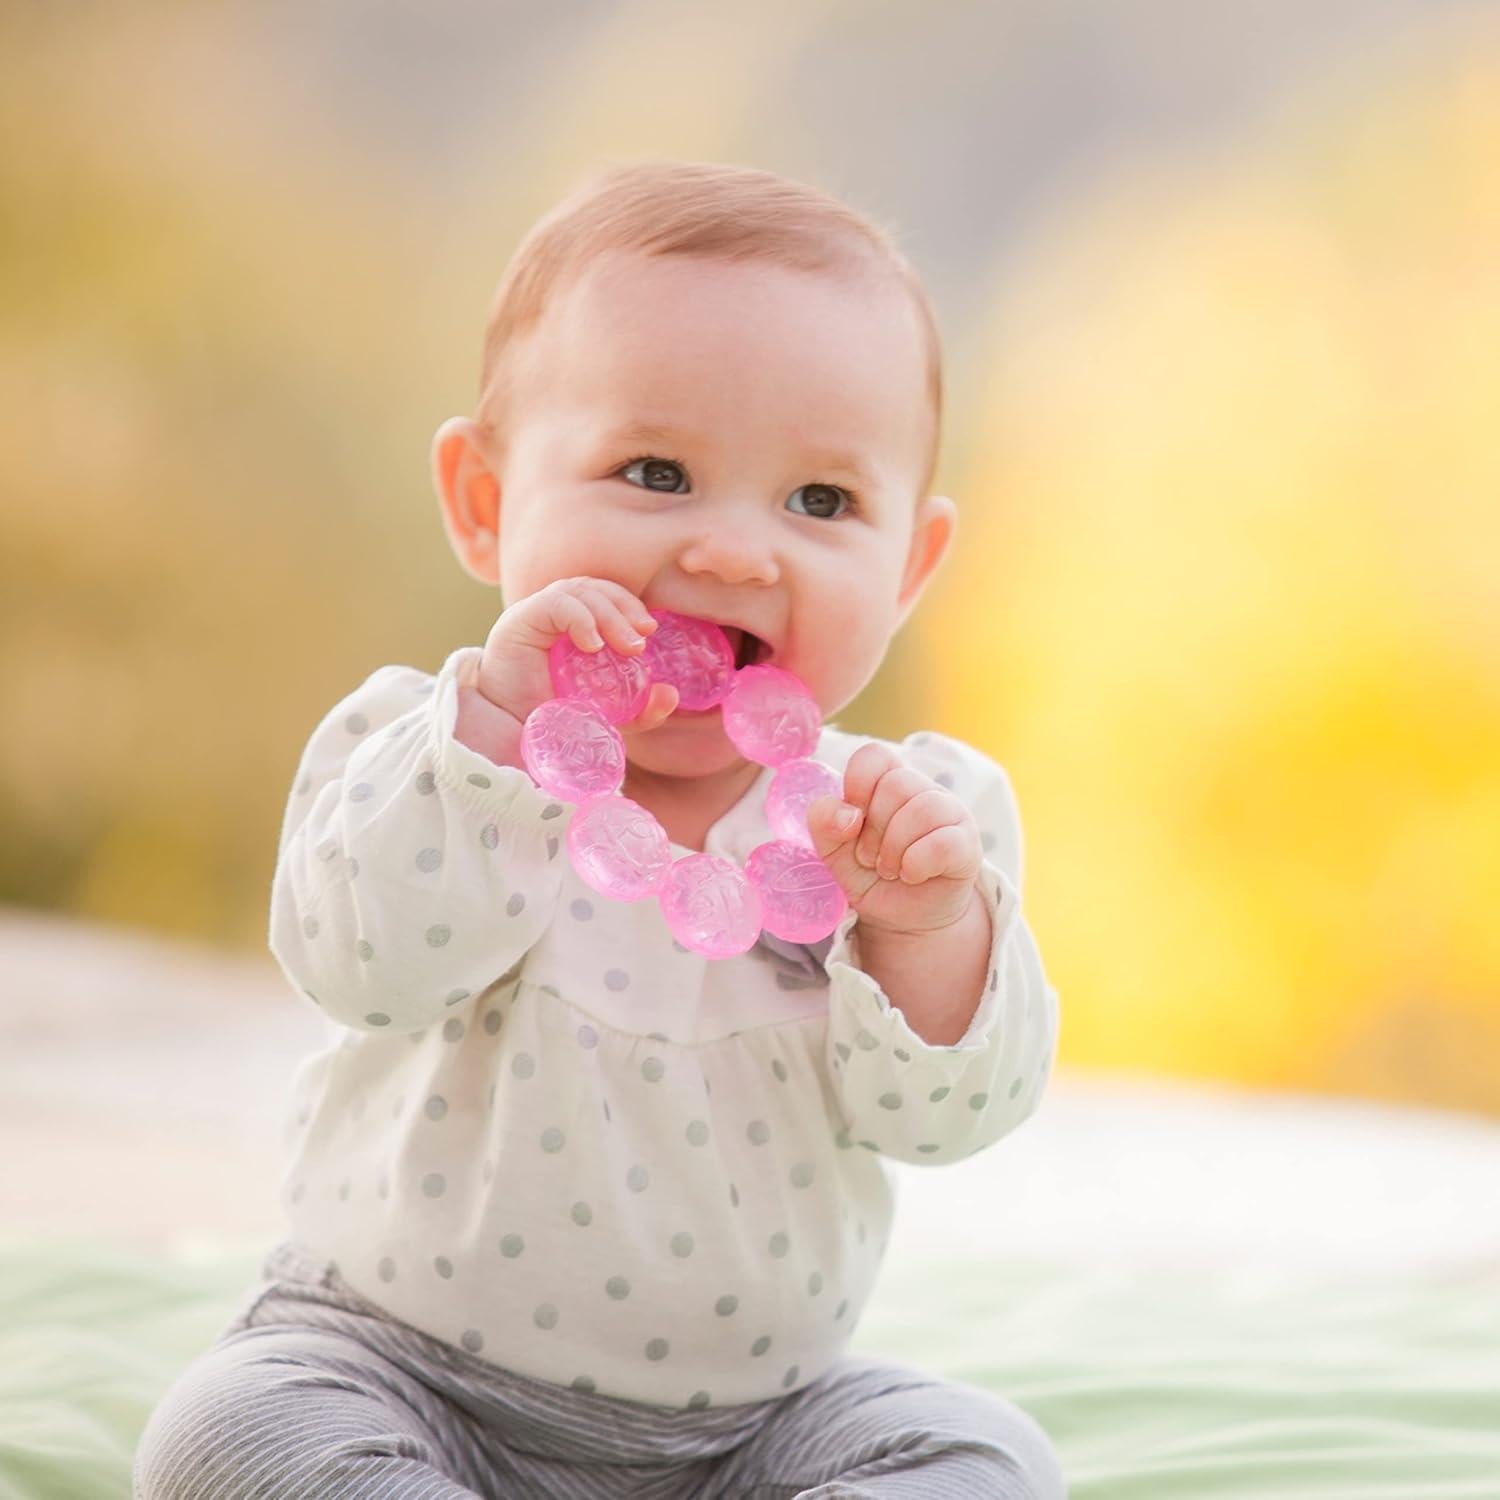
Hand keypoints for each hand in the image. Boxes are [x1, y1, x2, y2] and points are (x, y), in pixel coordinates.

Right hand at [455, 577, 679, 764]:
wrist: (515, 740)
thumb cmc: (556, 721)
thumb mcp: (608, 715)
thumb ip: (640, 707)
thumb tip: (671, 695)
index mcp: (574, 625)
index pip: (605, 595)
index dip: (629, 605)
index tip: (649, 630)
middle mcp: (553, 615)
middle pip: (595, 588)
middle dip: (624, 607)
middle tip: (642, 640)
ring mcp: (534, 615)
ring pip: (577, 590)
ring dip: (608, 613)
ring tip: (627, 647)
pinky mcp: (519, 622)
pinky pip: (555, 603)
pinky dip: (580, 618)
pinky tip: (592, 645)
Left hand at [806, 742, 982, 938]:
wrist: (902, 920)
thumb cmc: (870, 876)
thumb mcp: (834, 853)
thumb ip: (825, 824)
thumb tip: (846, 814)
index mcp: (886, 783)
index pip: (875, 755)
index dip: (858, 783)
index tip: (852, 821)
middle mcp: (921, 790)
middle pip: (897, 784)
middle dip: (873, 830)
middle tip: (870, 858)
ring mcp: (949, 813)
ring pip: (923, 809)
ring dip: (894, 849)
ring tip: (889, 870)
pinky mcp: (966, 844)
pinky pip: (944, 842)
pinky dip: (917, 863)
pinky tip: (911, 875)